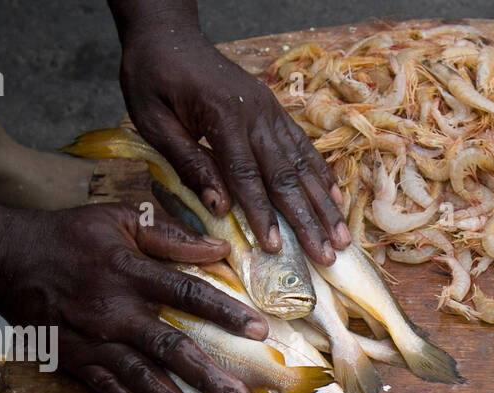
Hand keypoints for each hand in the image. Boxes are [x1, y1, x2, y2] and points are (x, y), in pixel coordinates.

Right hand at [0, 203, 267, 392]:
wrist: (4, 259)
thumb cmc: (69, 236)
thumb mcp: (118, 219)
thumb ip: (169, 235)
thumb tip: (220, 247)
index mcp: (129, 271)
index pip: (186, 292)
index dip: (225, 311)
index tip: (260, 330)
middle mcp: (113, 310)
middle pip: (169, 347)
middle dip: (208, 377)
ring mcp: (93, 340)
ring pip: (142, 378)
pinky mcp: (74, 361)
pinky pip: (106, 389)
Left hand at [116, 23, 349, 264]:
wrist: (169, 34)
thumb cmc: (153, 77)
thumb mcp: (152, 120)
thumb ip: (186, 161)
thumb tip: (218, 207)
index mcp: (222, 116)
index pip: (246, 176)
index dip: (262, 214)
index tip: (276, 248)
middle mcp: (255, 114)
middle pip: (285, 176)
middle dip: (307, 220)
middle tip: (326, 256)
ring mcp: (270, 111)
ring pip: (303, 165)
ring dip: (324, 205)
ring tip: (341, 238)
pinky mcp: (275, 111)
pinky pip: (304, 147)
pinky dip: (322, 175)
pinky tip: (336, 199)